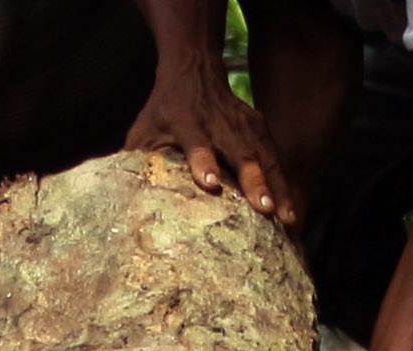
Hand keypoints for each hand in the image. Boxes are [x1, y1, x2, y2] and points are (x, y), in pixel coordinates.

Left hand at [129, 56, 296, 222]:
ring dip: (277, 188)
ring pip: (265, 157)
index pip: (197, 144)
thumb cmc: (164, 110)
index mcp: (188, 124)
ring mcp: (243, 124)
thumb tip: (122, 197)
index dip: (203, 161)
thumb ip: (138, 159)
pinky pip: (274, 157)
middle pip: (240, 153)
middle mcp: (220, 124)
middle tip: (265, 209)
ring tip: (288, 218)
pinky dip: (283, 182)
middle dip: (254, 181)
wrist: (194, 70)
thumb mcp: (145, 128)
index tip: (209, 182)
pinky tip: (290, 209)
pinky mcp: (259, 127)